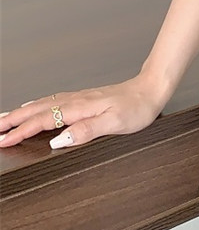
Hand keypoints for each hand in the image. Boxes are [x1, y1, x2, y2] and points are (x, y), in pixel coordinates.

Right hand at [0, 74, 168, 149]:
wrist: (152, 89)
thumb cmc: (137, 107)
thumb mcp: (115, 123)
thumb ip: (87, 130)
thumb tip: (59, 139)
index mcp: (81, 108)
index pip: (45, 120)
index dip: (23, 131)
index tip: (4, 140)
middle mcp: (78, 100)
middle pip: (40, 109)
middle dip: (15, 119)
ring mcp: (81, 98)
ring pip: (46, 104)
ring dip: (24, 111)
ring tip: (6, 118)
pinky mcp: (86, 98)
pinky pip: (55, 100)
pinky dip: (39, 104)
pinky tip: (37, 106)